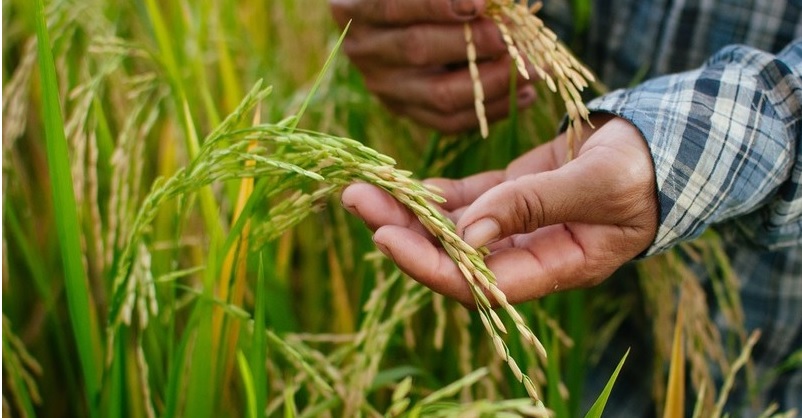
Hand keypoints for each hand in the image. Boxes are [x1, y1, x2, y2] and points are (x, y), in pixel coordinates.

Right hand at [329, 0, 536, 133]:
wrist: (399, 22)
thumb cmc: (419, 1)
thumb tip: (490, 3)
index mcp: (355, 8)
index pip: (394, 6)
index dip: (437, 5)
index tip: (480, 4)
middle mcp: (364, 50)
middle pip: (418, 50)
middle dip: (475, 44)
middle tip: (515, 38)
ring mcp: (383, 87)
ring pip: (440, 94)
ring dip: (494, 83)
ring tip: (534, 69)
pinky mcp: (406, 111)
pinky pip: (449, 121)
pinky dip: (492, 110)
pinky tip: (526, 95)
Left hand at [341, 116, 657, 304]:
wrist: (659, 146)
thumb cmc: (643, 171)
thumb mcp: (597, 186)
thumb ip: (534, 206)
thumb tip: (470, 232)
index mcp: (556, 267)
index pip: (481, 284)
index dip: (431, 265)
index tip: (386, 237)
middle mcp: (528, 255)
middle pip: (454, 256)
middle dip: (404, 232)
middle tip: (358, 200)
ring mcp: (516, 227)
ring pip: (453, 228)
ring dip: (408, 210)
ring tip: (363, 188)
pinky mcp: (511, 198)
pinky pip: (464, 202)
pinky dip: (433, 195)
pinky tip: (403, 184)